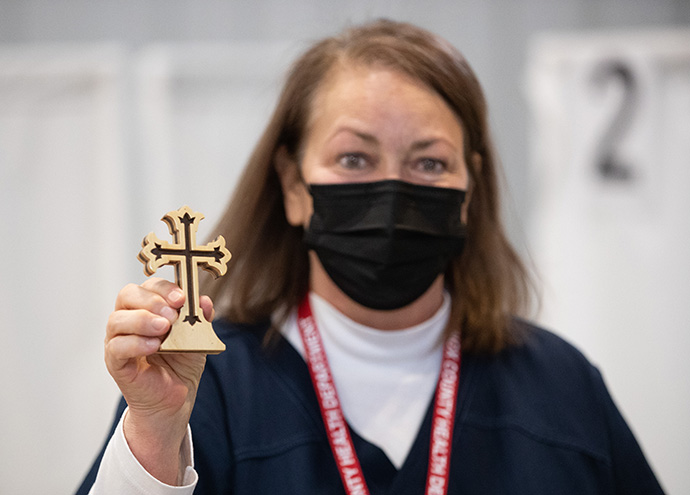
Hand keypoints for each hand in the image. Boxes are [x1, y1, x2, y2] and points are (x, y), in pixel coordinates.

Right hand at [104, 277, 213, 483]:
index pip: (148, 286)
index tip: (182, 297)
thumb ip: (201, 318)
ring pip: (118, 320)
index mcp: (147, 308)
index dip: (164, 288)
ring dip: (143, 320)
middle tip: (172, 315)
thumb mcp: (198, 337)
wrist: (176, 399)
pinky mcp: (116, 362)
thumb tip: (204, 301)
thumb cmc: (182, 363)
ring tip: (164, 329)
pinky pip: (117, 348)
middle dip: (152, 301)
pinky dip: (135, 344)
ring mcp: (118, 340)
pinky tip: (154, 346)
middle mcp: (128, 320)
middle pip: (128, 295)